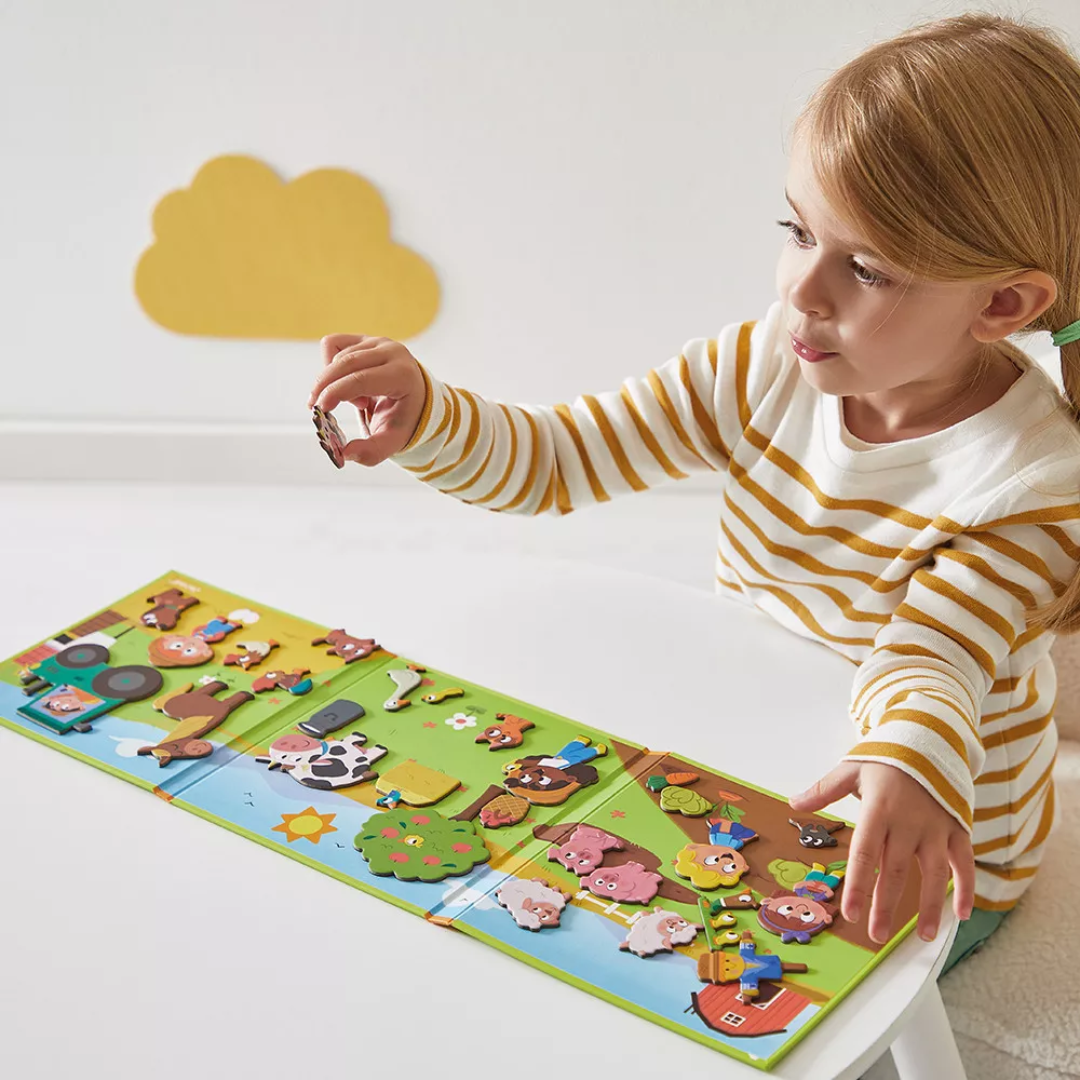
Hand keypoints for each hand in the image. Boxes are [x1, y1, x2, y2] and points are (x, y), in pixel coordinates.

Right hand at [307, 334, 426, 465]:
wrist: (414, 399)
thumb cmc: (403, 419)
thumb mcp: (392, 441)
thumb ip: (370, 452)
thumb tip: (343, 454)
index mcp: (403, 375)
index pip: (361, 379)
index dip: (336, 392)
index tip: (320, 409)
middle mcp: (393, 352)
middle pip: (345, 363)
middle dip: (324, 386)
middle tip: (316, 409)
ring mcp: (378, 342)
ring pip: (337, 356)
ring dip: (333, 381)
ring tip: (354, 401)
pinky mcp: (365, 339)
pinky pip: (333, 344)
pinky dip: (329, 364)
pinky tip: (344, 381)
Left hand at [788, 760, 974, 943]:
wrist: (929, 736)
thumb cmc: (885, 757)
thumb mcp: (850, 768)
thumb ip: (823, 790)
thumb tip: (793, 803)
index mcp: (878, 809)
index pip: (865, 854)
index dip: (858, 885)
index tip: (850, 914)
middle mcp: (908, 822)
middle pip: (896, 870)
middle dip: (886, 905)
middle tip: (877, 935)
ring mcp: (936, 827)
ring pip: (934, 873)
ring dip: (929, 906)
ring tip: (922, 936)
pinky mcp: (958, 828)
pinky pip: (964, 862)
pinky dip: (966, 888)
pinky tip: (960, 915)